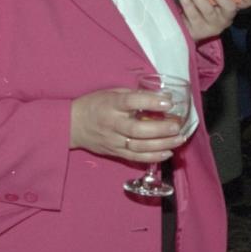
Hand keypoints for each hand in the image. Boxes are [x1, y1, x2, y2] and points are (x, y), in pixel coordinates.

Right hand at [70, 88, 186, 162]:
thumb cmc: (95, 105)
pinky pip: (135, 158)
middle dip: (160, 129)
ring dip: (162, 144)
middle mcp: (112, 124)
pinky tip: (168, 152)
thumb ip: (135, 95)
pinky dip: (153, 157)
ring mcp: (113, 140)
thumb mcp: (112, 93)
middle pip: (137, 130)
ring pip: (139, 147)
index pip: (131, 102)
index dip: (150, 102)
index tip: (168, 101)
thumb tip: (163, 95)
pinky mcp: (114, 152)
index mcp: (111, 105)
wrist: (72, 125)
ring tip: (179, 139)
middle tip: (177, 125)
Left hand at [179, 0, 250, 40]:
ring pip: (208, 12)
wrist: (189, 23)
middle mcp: (226, 17)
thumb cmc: (205, 0)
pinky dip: (187, 3)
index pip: (248, 1)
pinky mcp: (199, 31)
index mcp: (234, 5)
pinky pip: (193, 17)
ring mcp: (213, 26)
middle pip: (229, 7)